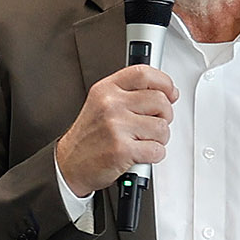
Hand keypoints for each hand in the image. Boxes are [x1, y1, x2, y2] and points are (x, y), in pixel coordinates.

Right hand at [56, 64, 177, 198]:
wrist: (69, 165)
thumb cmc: (89, 137)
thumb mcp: (101, 104)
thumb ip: (130, 94)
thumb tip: (167, 92)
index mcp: (106, 89)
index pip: (144, 74)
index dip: (164, 82)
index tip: (170, 92)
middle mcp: (111, 104)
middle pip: (160, 100)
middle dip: (164, 116)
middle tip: (153, 124)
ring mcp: (116, 126)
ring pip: (162, 127)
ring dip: (159, 139)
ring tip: (142, 141)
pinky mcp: (122, 150)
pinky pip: (157, 150)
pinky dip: (154, 155)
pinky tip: (140, 154)